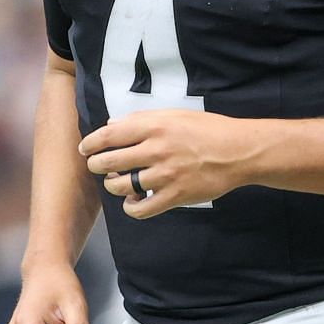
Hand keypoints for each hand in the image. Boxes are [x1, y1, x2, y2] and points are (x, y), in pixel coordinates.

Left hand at [78, 110, 250, 218]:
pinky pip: (142, 209)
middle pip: (109, 162)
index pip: (108, 136)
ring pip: (121, 186)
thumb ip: (142, 119)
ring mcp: (165, 175)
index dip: (90, 144)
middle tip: (96, 166)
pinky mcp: (175, 196)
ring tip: (116, 182)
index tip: (85, 149)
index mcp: (153, 126)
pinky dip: (131, 208)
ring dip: (113, 185)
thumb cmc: (207, 129)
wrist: (238, 152)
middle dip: (96, 166)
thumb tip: (112, 126)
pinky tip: (133, 202)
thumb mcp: (174, 114)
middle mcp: (156, 150)